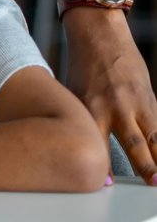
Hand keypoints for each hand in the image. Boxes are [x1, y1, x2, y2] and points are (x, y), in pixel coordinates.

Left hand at [62, 8, 156, 183]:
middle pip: (132, 141)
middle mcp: (116, 106)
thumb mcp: (72, 95)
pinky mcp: (150, 100)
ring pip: (153, 136)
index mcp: (91, 106)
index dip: (101, 163)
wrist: (101, 37)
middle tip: (152, 183)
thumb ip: (79, 122)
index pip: (97, 140)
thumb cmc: (82, 70)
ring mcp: (137, 103)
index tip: (104, 184)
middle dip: (144, 164)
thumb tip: (79, 150)